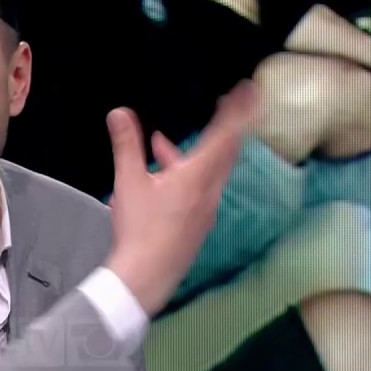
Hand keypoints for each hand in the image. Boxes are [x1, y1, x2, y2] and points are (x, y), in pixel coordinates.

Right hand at [104, 81, 256, 315]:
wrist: (145, 278)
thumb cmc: (139, 233)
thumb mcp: (128, 182)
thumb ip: (126, 145)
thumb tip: (120, 114)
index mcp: (196, 177)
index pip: (226, 136)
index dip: (239, 111)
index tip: (250, 92)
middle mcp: (209, 193)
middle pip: (227, 153)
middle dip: (227, 128)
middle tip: (229, 107)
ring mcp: (206, 211)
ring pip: (210, 174)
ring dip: (195, 155)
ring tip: (162, 149)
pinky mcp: (198, 226)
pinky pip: (200, 192)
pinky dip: (187, 177)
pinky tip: (162, 182)